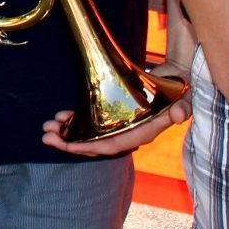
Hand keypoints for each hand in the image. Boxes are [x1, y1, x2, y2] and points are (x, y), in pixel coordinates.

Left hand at [40, 68, 190, 155]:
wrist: (176, 81)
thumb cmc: (179, 91)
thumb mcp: (182, 99)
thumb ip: (181, 109)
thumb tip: (178, 115)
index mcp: (140, 134)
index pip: (111, 146)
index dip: (89, 147)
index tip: (67, 145)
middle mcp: (127, 133)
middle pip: (94, 144)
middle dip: (69, 142)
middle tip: (46, 137)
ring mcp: (118, 125)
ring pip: (88, 135)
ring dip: (67, 132)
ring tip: (47, 127)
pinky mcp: (113, 114)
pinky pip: (91, 123)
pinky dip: (75, 121)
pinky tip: (61, 117)